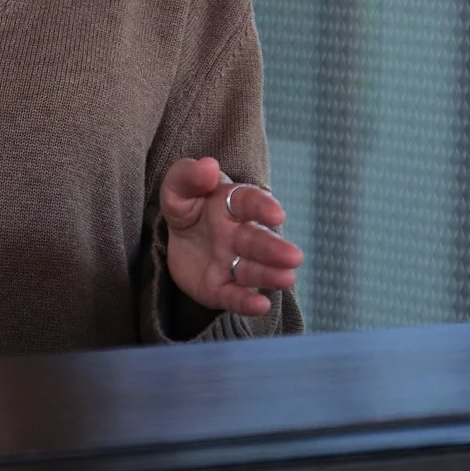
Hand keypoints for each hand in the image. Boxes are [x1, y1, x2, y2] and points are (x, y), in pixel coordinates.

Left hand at [161, 157, 303, 317]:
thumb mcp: (178, 188)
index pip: (249, 202)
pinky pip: (233, 295)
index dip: (263, 207)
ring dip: (269, 274)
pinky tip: (260, 305)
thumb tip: (208, 166)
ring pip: (252, 269)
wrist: (175, 238)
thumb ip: (188, 176)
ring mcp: (231, 263)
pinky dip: (246, 301)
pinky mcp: (220, 288)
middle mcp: (238, 235)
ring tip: (287, 279)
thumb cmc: (185, 205)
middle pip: (256, 240)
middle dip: (274, 248)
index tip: (276, 215)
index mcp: (231, 204)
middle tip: (294, 257)